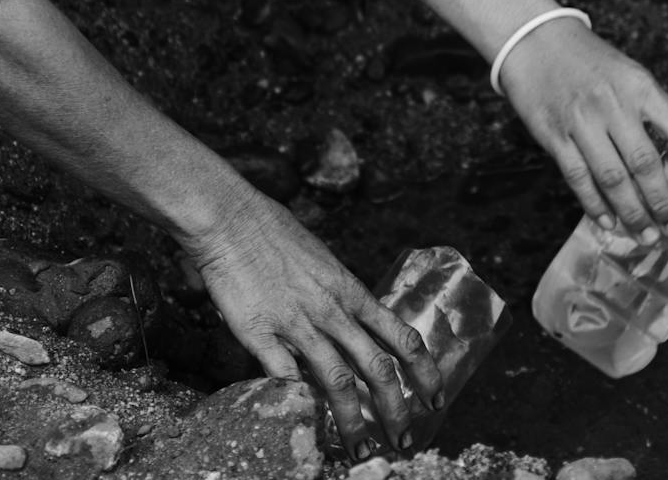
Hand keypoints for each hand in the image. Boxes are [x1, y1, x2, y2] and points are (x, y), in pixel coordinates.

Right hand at [182, 192, 443, 457]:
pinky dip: (296, 400)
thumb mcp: (323, 263)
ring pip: (338, 382)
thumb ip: (339, 297)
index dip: (424, 372)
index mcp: (350, 292)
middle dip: (396, 410)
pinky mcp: (260, 333)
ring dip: (354, 421)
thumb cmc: (275, 234)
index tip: (435, 397)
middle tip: (405, 439)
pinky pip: (283, 376)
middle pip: (377, 369)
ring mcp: (297, 324)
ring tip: (361, 449)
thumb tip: (354, 324)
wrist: (231, 219)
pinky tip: (304, 421)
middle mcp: (332, 311)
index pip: (401, 337)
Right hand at [498, 20, 667, 240]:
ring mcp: (581, 121)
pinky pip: (578, 178)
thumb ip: (650, 112)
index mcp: (640, 86)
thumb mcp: (630, 74)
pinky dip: (595, 204)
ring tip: (647, 235)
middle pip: (646, 164)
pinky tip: (608, 221)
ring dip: (633, 213)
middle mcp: (613, 104)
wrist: (535, 40)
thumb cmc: (588, 61)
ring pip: (613, 179)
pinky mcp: (554, 136)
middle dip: (663, 203)